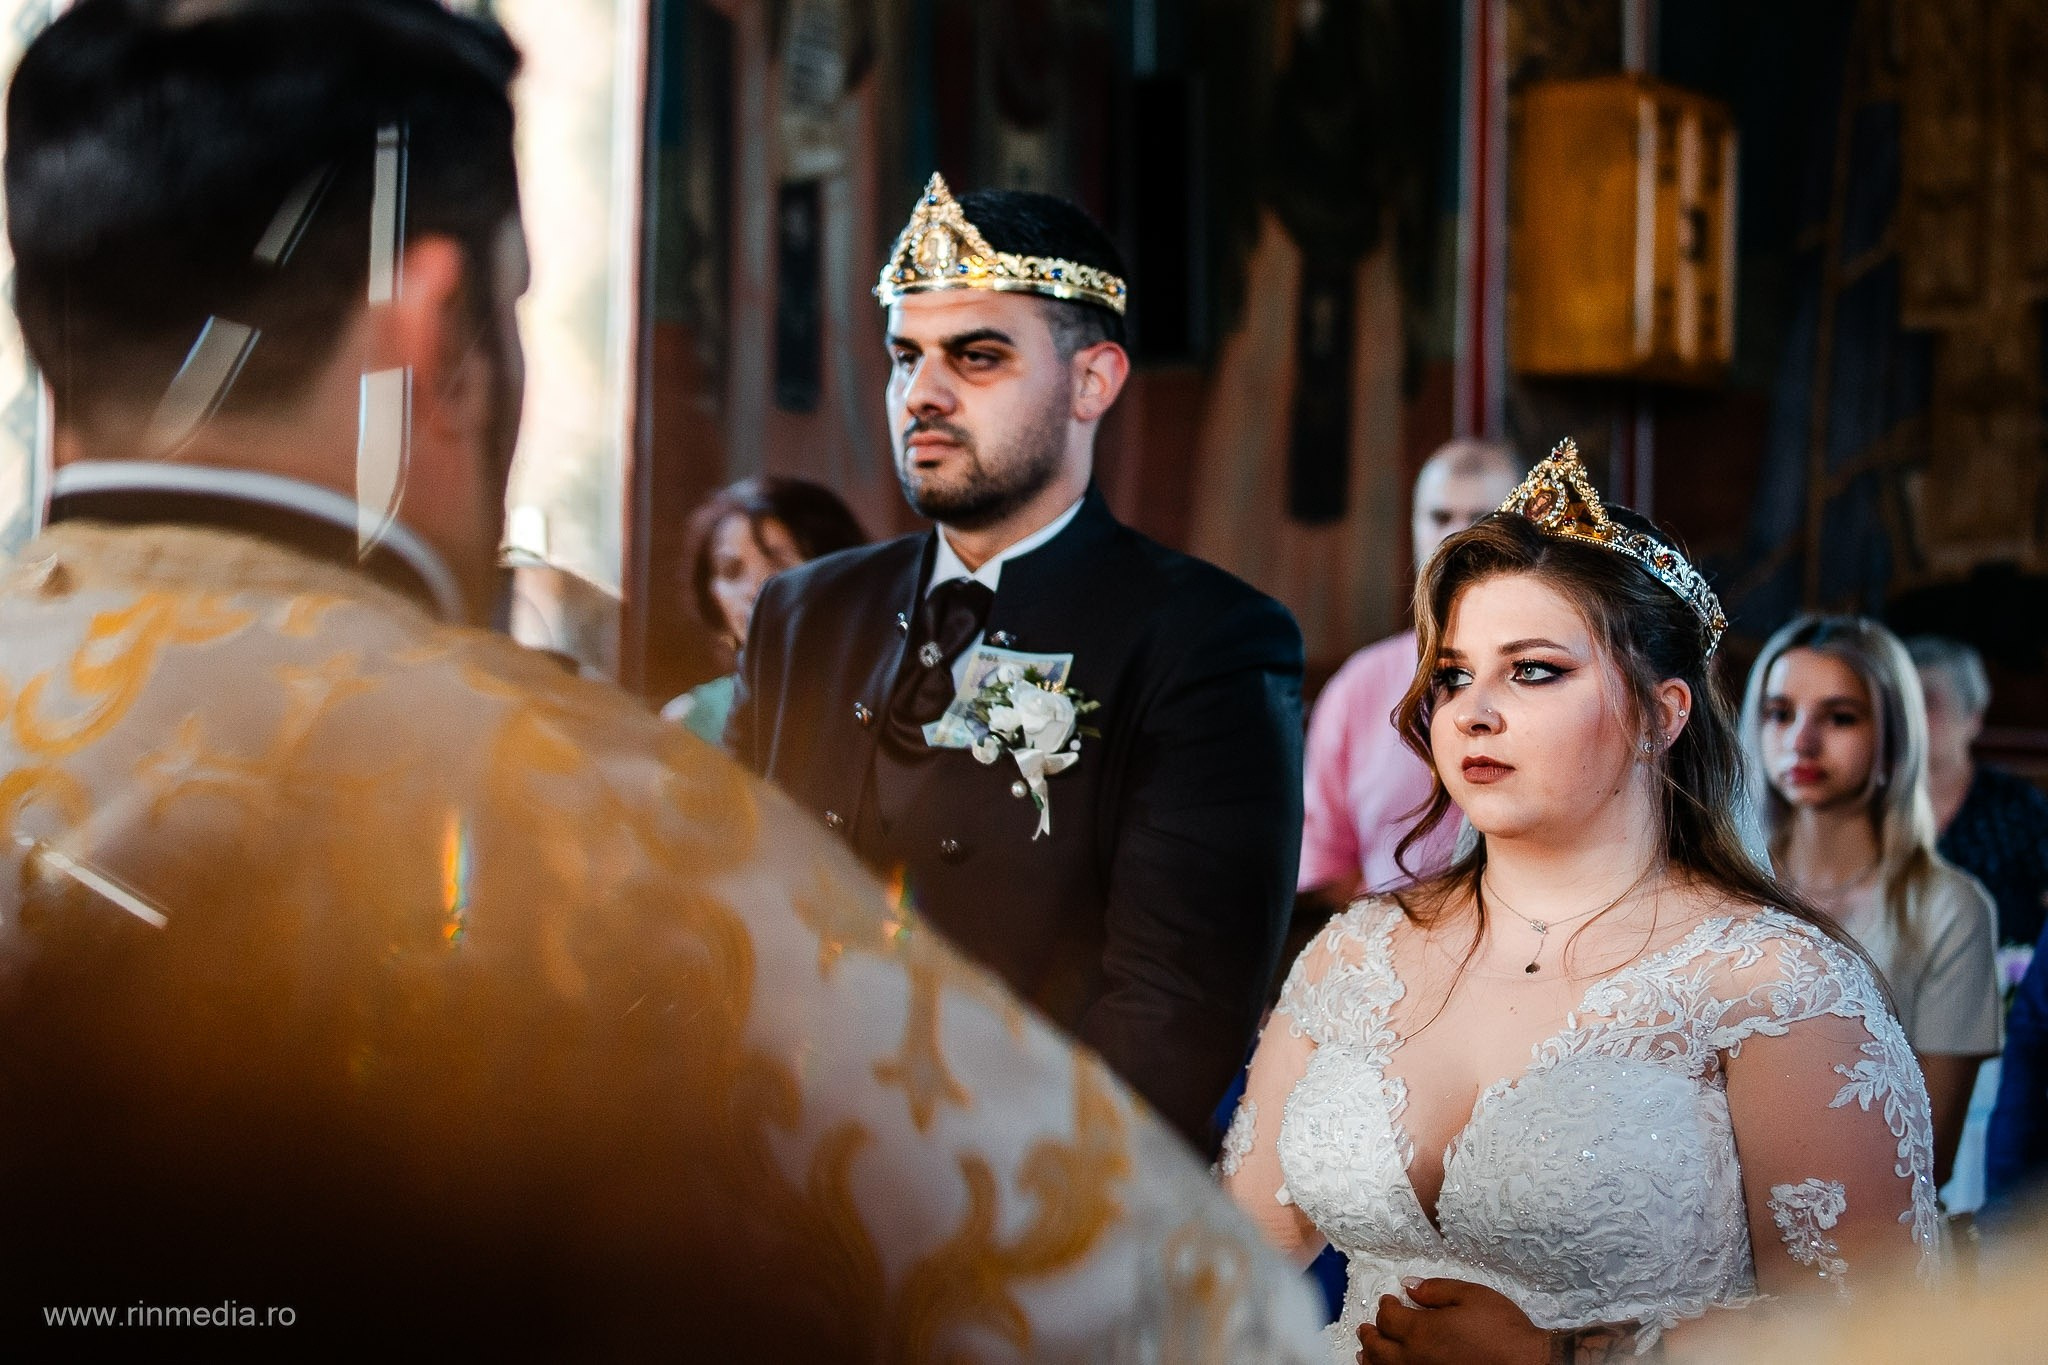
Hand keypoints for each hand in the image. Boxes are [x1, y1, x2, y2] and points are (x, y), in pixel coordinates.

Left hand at [1356, 1278, 1550, 1364]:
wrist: (1527, 1364)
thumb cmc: (1502, 1330)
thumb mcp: (1471, 1296)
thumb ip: (1436, 1290)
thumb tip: (1409, 1286)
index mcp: (1421, 1331)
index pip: (1388, 1318)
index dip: (1385, 1306)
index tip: (1389, 1300)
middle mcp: (1416, 1358)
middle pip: (1378, 1347)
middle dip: (1370, 1333)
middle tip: (1366, 1326)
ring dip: (1371, 1358)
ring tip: (1365, 1350)